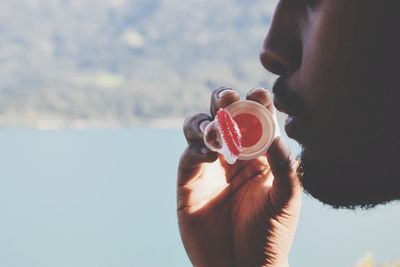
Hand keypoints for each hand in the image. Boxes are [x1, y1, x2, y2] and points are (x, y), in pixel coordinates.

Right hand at [177, 87, 301, 266]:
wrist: (243, 266)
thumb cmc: (270, 234)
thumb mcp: (285, 200)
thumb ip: (284, 167)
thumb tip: (277, 135)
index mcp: (259, 155)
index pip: (256, 119)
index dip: (256, 103)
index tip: (260, 94)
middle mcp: (233, 154)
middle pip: (223, 115)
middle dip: (224, 101)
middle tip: (229, 97)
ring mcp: (209, 165)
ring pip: (200, 128)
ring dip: (205, 122)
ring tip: (217, 129)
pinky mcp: (190, 180)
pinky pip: (189, 155)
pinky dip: (196, 148)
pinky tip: (209, 154)